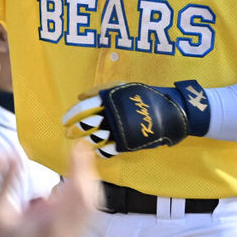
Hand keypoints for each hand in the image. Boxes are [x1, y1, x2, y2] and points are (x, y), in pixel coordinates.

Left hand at [62, 80, 210, 157]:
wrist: (172, 110)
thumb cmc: (144, 95)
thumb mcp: (123, 85)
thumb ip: (101, 89)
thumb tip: (80, 96)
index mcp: (110, 99)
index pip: (84, 108)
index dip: (72, 115)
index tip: (65, 120)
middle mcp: (113, 115)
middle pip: (86, 124)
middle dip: (74, 130)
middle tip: (67, 132)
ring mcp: (121, 130)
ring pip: (95, 138)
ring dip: (84, 141)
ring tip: (79, 142)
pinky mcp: (129, 143)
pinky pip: (108, 150)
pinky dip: (100, 150)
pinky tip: (96, 149)